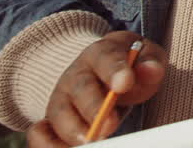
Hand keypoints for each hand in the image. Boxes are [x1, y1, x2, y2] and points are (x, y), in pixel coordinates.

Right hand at [26, 30, 166, 146]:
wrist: (108, 72)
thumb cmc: (132, 67)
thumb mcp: (146, 59)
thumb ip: (150, 65)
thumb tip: (151, 70)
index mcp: (101, 53)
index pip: (106, 58)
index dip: (115, 70)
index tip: (125, 83)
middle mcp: (76, 75)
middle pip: (81, 89)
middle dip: (94, 108)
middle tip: (109, 125)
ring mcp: (61, 98)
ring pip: (59, 113)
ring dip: (73, 130)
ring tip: (90, 142)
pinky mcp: (52, 121)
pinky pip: (40, 133)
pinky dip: (47, 143)